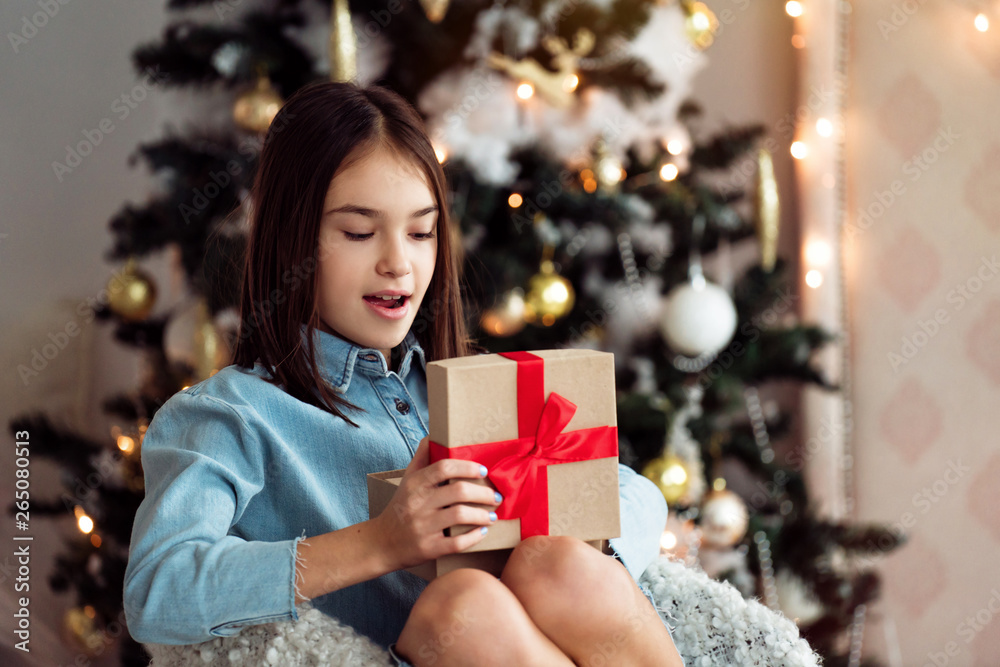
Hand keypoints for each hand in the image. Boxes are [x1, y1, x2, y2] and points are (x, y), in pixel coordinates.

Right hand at [374, 437, 501, 570]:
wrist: (382, 543)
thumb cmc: (400, 508)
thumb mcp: (407, 481)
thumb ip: (421, 458)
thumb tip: (433, 435)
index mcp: (415, 484)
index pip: (444, 468)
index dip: (468, 467)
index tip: (484, 471)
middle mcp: (418, 504)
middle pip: (458, 492)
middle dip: (484, 494)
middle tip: (497, 496)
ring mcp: (423, 527)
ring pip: (460, 516)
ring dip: (483, 515)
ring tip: (493, 515)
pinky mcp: (428, 548)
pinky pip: (456, 542)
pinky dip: (474, 537)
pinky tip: (482, 532)